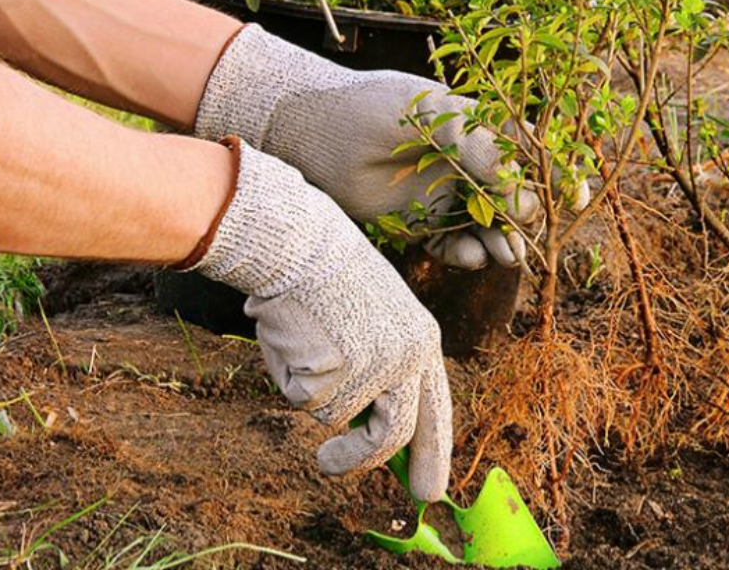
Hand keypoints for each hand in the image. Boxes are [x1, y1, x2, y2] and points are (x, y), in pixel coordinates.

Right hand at [183, 139, 451, 500]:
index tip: (429, 486)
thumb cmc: (328, 276)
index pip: (436, 408)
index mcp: (423, 341)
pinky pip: (306, 402)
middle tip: (341, 476)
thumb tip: (371, 429)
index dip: (433, 450)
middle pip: (397, 434)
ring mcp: (373, 368)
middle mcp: (407, 358)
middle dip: (372, 465)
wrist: (300, 242)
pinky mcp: (337, 374)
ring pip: (341, 421)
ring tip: (309, 380)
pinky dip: (291, 381)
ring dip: (321, 413)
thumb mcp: (375, 318)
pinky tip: (293, 340)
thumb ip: (382, 368)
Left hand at [194, 24, 551, 269]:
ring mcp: (442, 193)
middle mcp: (463, 162)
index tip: (575, 198)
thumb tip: (521, 181)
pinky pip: (453, 244)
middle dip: (526, 218)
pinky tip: (470, 257)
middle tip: (525, 235)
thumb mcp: (421, 117)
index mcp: (472, 125)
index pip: (525, 151)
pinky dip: (466, 254)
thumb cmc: (359, 111)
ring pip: (487, 225)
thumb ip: (473, 144)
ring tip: (505, 256)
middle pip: (513, 196)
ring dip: (502, 241)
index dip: (553, 174)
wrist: (298, 134)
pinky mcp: (418, 223)